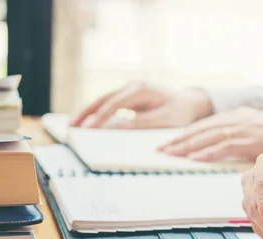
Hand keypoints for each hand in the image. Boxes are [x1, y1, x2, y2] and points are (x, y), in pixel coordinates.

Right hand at [70, 82, 212, 128]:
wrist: (190, 104)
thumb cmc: (179, 113)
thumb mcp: (163, 121)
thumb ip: (140, 123)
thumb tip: (117, 127)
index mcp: (141, 89)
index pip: (115, 104)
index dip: (100, 117)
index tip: (88, 128)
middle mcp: (132, 86)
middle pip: (103, 99)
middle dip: (87, 113)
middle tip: (72, 126)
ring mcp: (129, 90)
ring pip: (103, 100)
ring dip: (88, 112)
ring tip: (73, 125)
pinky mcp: (128, 97)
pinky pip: (109, 104)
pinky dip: (97, 113)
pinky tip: (87, 123)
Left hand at [159, 107, 262, 163]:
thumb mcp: (260, 130)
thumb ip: (242, 137)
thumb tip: (224, 149)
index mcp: (240, 115)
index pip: (207, 124)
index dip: (187, 133)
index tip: (170, 141)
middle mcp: (239, 118)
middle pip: (203, 128)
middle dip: (180, 139)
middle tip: (161, 149)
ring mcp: (245, 128)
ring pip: (209, 136)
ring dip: (188, 146)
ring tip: (170, 154)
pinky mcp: (251, 140)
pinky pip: (224, 146)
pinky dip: (207, 152)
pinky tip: (194, 158)